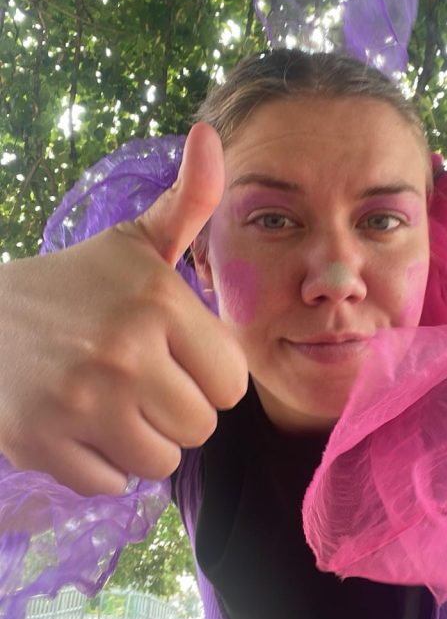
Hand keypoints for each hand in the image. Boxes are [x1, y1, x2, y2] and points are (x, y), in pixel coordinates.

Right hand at [0, 124, 247, 495]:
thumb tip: (213, 135)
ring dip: (142, 442)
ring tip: (113, 405)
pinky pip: (110, 483)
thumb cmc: (72, 285)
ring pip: (159, 461)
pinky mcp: (43, 445)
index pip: (231, 382)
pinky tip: (79, 426)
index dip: (207, 375)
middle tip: (140, 383)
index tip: (174, 357)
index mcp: (157, 301)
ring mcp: (80, 403)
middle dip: (177, 411)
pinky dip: (100, 464)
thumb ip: (187, 202)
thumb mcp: (132, 243)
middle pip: (200, 427)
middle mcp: (123, 352)